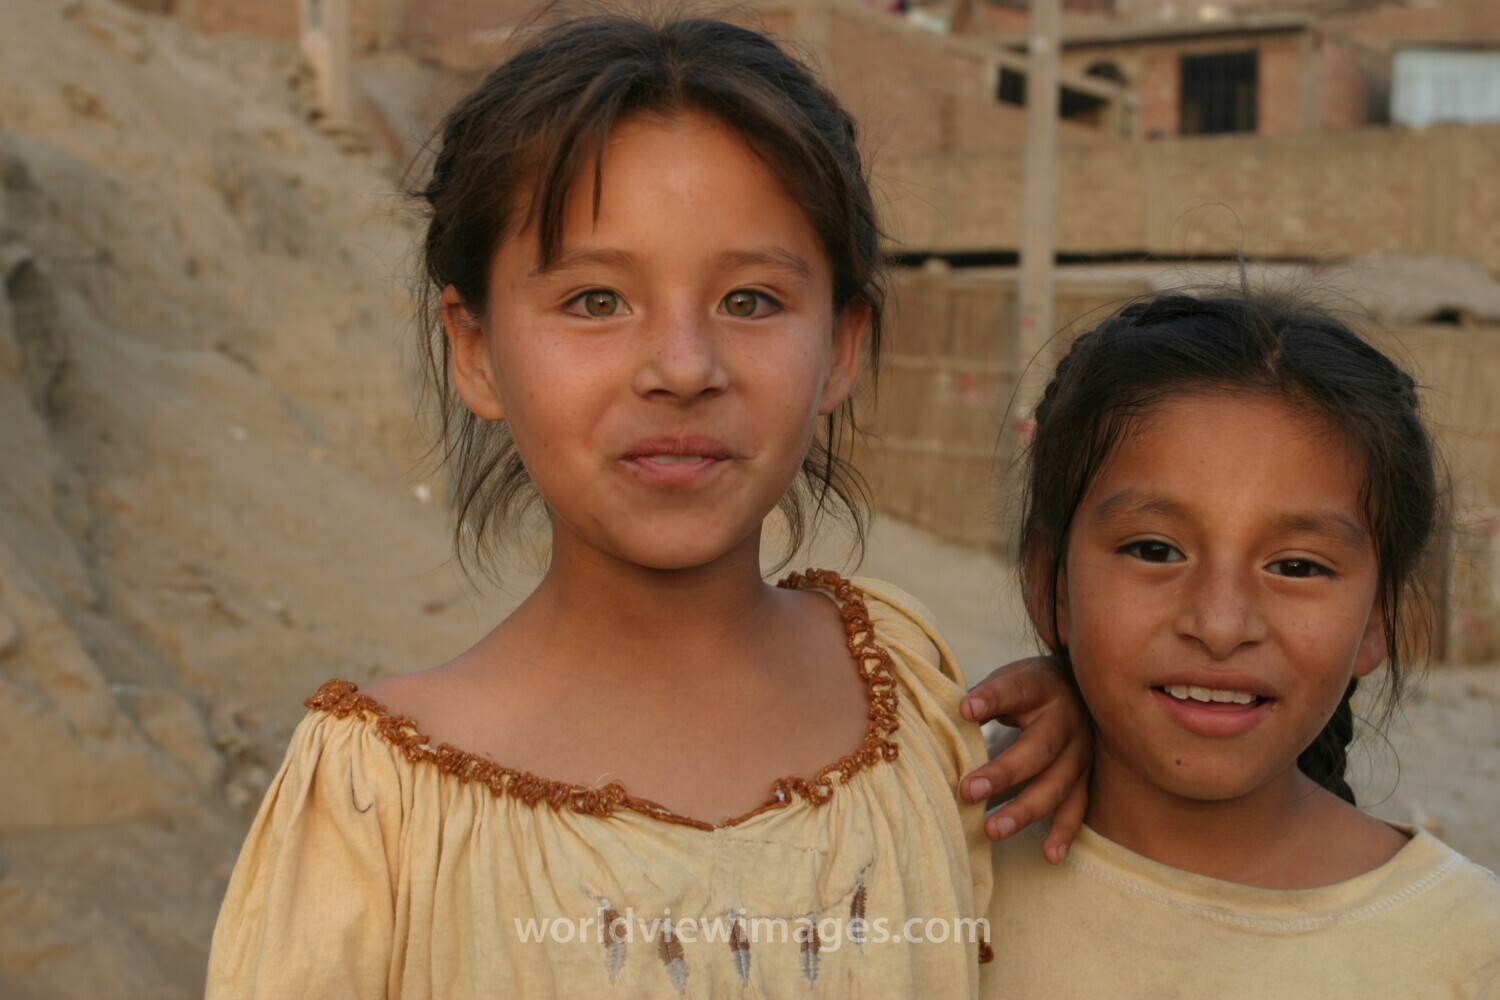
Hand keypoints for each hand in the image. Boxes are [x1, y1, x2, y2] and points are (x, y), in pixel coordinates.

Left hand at [959, 656, 1089, 862]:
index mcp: (1042, 687)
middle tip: (968, 791)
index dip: (992, 698)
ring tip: (993, 830)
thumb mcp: (1009, 679)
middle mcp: (1066, 720)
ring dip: (1025, 810)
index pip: (1015, 690)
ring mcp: (1081, 751)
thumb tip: (945, 717)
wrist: (1082, 689)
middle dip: (1004, 772)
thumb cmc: (1029, 687)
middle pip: (1038, 748)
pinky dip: (1064, 831)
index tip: (966, 709)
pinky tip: (1050, 854)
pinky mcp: (1086, 776)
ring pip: (1057, 784)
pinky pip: (1077, 806)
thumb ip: (983, 697)